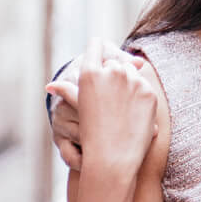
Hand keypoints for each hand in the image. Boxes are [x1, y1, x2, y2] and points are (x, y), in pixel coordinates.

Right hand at [46, 38, 160, 176]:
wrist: (112, 158)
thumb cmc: (90, 133)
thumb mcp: (78, 109)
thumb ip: (70, 92)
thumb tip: (51, 86)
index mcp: (90, 73)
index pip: (95, 46)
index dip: (97, 45)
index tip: (98, 43)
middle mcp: (112, 72)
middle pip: (115, 62)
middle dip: (113, 70)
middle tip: (110, 87)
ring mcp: (133, 81)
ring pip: (132, 73)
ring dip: (128, 82)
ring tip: (119, 105)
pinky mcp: (149, 93)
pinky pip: (145, 88)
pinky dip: (140, 96)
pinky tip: (133, 112)